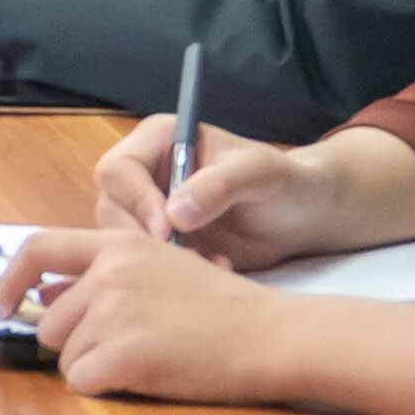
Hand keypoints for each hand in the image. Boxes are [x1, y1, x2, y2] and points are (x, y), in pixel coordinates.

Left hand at [0, 226, 286, 402]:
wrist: (268, 334)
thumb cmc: (220, 306)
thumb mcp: (161, 268)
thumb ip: (102, 275)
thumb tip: (40, 298)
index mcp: (117, 245)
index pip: (37, 249)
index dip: (10, 280)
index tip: (3, 305)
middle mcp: (108, 274)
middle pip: (49, 323)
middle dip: (76, 343)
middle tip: (130, 345)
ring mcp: (113, 314)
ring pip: (65, 358)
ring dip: (95, 367)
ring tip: (148, 356)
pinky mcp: (121, 355)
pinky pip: (82, 384)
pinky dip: (107, 388)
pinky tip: (147, 375)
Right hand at [85, 116, 385, 267]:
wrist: (303, 217)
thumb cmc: (285, 182)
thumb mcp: (261, 173)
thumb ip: (220, 185)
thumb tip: (175, 214)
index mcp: (159, 141)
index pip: (117, 169)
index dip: (135, 200)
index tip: (168, 230)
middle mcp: (146, 174)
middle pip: (111, 208)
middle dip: (142, 237)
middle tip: (185, 257)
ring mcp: (151, 211)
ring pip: (121, 241)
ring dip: (159, 259)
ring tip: (209, 262)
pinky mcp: (162, 244)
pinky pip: (145, 263)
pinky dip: (171, 273)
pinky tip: (213, 269)